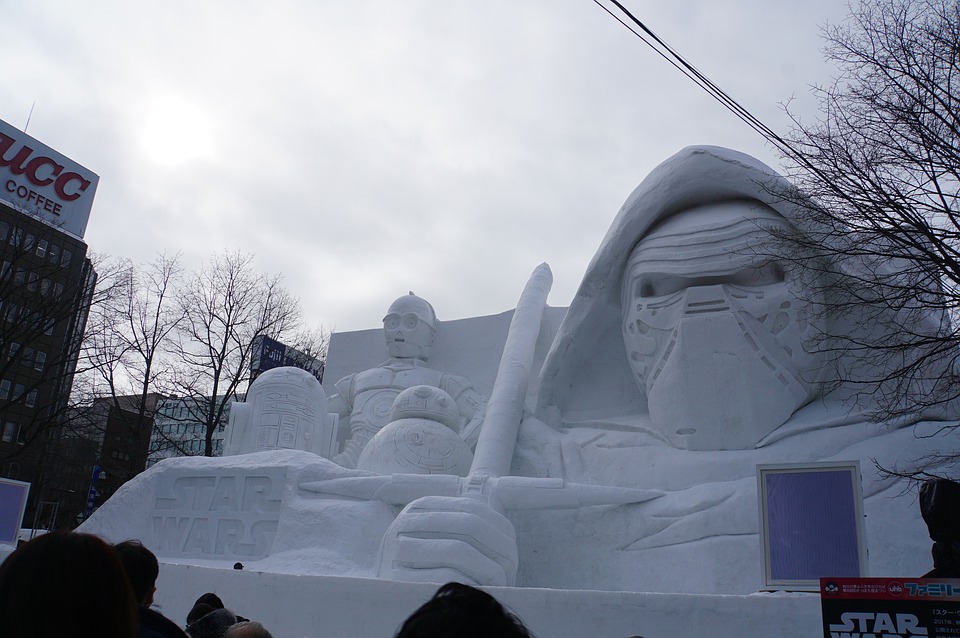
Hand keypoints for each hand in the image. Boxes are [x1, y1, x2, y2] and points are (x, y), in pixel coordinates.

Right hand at [377, 495, 518, 585]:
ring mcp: (398, 549)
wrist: (384, 596)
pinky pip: (447, 576)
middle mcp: (405, 522)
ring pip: (459, 549)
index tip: (511, 549)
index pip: (471, 508)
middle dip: (496, 548)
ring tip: (499, 582)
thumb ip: (465, 526)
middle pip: (468, 524)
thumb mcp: (440, 538)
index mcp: (420, 507)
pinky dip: (470, 583)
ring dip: (487, 568)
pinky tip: (479, 591)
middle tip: (510, 568)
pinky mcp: (398, 578)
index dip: (497, 529)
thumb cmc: (423, 566)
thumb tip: (506, 535)